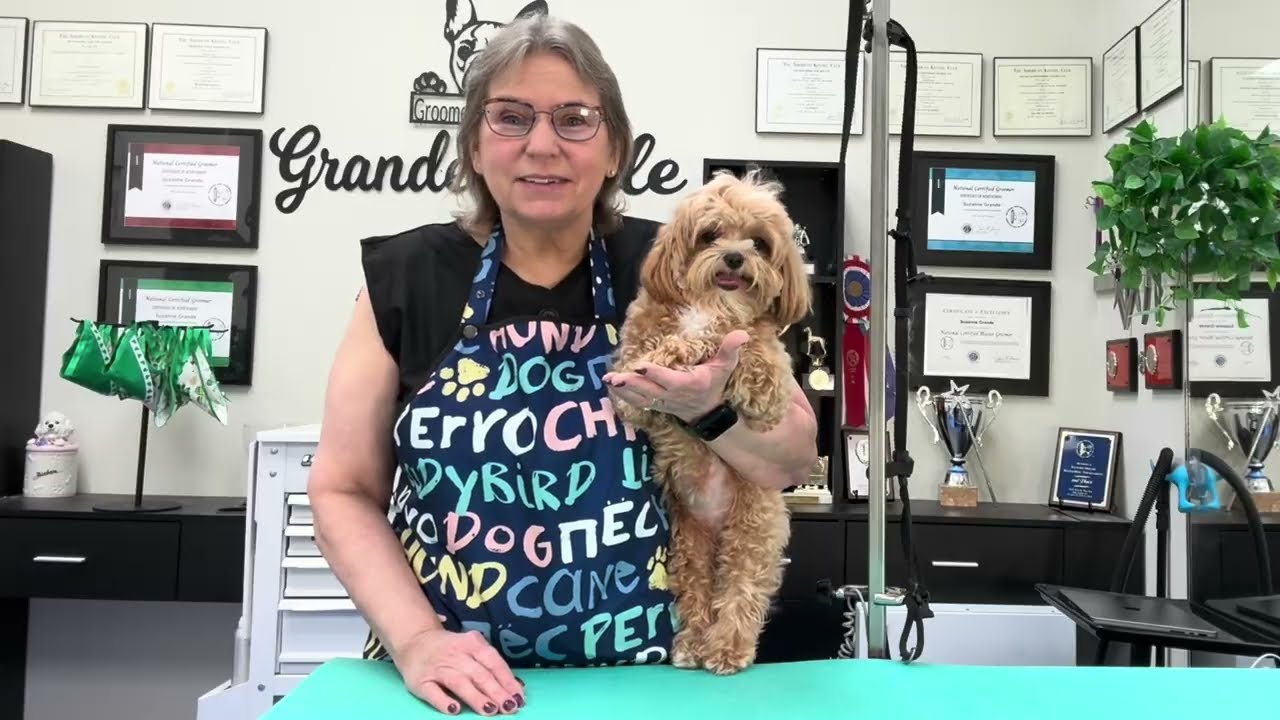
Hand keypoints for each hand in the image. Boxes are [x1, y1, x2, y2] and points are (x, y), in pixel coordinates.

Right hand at [393, 628, 524, 715]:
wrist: (415, 641)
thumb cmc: (452, 649)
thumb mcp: (473, 649)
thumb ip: (491, 666)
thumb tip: (517, 686)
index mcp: (472, 644)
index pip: (493, 662)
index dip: (507, 680)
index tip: (519, 696)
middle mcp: (455, 654)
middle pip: (479, 674)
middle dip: (496, 691)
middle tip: (509, 707)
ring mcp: (437, 668)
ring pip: (459, 682)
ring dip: (476, 697)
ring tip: (490, 710)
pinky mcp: (421, 681)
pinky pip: (433, 693)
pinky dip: (444, 702)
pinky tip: (455, 710)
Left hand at [605, 330, 749, 423]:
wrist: (708, 412)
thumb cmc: (714, 384)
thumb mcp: (725, 367)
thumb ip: (730, 350)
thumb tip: (742, 333)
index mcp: (688, 384)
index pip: (670, 380)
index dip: (656, 374)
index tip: (641, 365)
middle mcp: (672, 394)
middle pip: (649, 390)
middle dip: (632, 383)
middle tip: (615, 377)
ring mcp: (662, 401)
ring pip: (640, 397)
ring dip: (624, 390)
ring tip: (609, 380)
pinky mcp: (655, 404)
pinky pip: (638, 402)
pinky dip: (624, 395)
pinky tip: (611, 386)